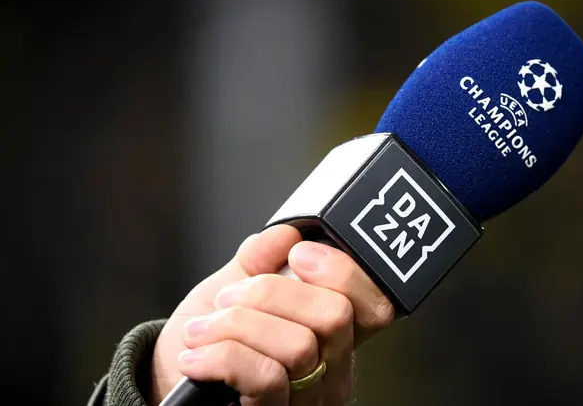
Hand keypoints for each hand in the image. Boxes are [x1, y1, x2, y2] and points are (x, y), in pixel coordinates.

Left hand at [149, 225, 395, 405]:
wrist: (167, 382)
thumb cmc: (207, 337)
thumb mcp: (232, 286)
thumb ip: (259, 258)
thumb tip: (287, 233)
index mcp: (334, 331)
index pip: (375, 303)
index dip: (343, 271)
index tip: (297, 254)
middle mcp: (332, 369)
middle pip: (336, 315)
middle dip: (272, 293)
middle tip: (230, 297)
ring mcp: (308, 398)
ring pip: (299, 345)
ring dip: (236, 325)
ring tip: (202, 331)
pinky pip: (265, 376)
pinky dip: (220, 355)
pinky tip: (196, 357)